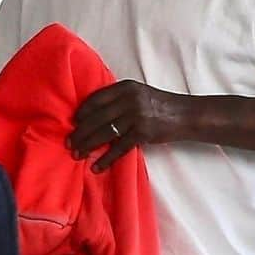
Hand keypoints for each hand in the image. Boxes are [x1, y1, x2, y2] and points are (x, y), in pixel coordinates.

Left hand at [69, 81, 191, 171]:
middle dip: (80, 132)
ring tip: (76, 154)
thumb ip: (119, 100)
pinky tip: (96, 166)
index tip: (73, 123)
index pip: (95, 99)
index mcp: (125, 87)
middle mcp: (129, 99)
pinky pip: (118, 148)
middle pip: (96, 117)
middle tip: (68, 143)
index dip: (82, 112)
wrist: (186, 115)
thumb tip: (94, 115)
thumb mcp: (139, 94)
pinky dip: (105, 159)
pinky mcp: (143, 133)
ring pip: (104, 133)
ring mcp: (136, 116)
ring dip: (87, 145)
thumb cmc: (161, 106)